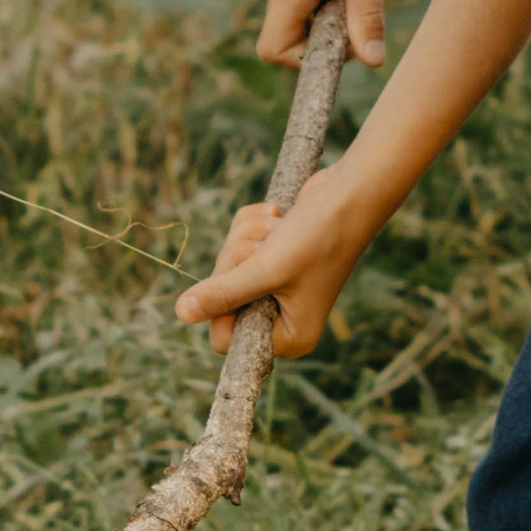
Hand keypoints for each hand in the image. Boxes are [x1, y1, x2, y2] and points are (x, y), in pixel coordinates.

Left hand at [174, 162, 373, 359]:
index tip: (239, 276)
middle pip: (222, 297)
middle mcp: (282, 316)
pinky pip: (238, 243)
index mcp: (288, 336)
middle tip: (264, 245)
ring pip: (228, 265)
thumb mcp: (265, 269)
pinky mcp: (272, 257)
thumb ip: (223, 293)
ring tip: (276, 227)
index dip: (221, 306)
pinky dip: (250, 225)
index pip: (226, 339)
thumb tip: (181, 314)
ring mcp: (277, 286)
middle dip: (236, 260)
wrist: (349, 192)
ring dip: (245, 238)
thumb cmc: (317, 236)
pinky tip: (275, 215)